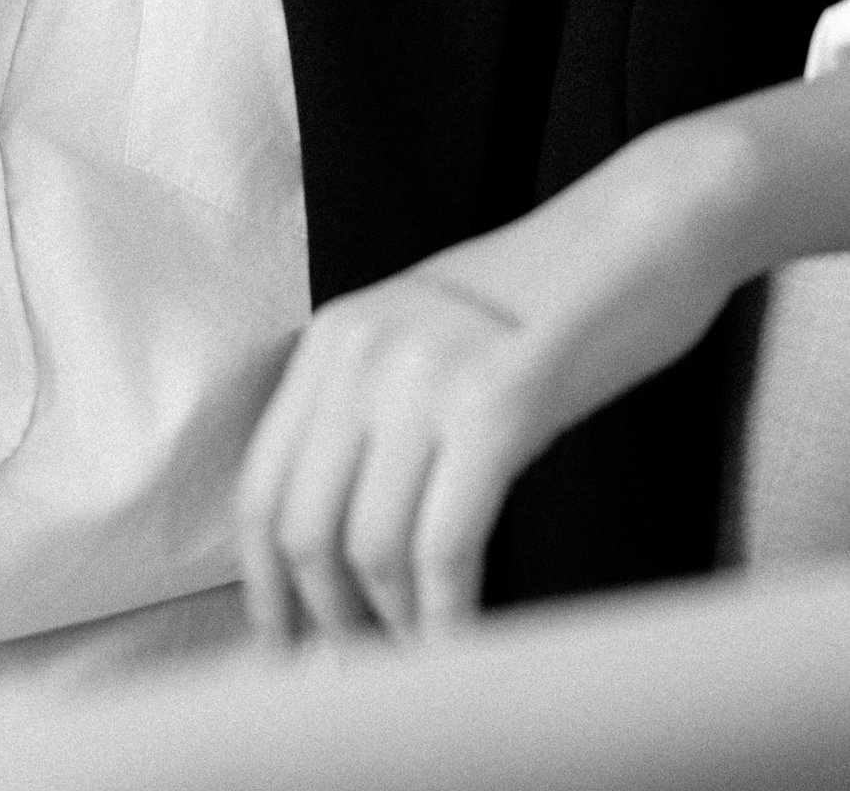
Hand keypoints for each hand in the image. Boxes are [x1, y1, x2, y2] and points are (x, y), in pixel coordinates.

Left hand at [235, 115, 751, 642]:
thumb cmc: (548, 300)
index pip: (260, 485)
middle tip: (367, 668)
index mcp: (332, 338)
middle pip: (303, 528)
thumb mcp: (427, 340)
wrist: (640, 230)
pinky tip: (462, 642)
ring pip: (371, 547)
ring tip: (422, 659)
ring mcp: (426, 375)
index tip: (286, 647)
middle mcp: (361, 353)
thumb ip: (376, 417)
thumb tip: (341, 549)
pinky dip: (447, 617)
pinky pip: (445, 544)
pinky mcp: (499, 404)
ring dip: (392, 629)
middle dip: (328, 620)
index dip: (266, 585)